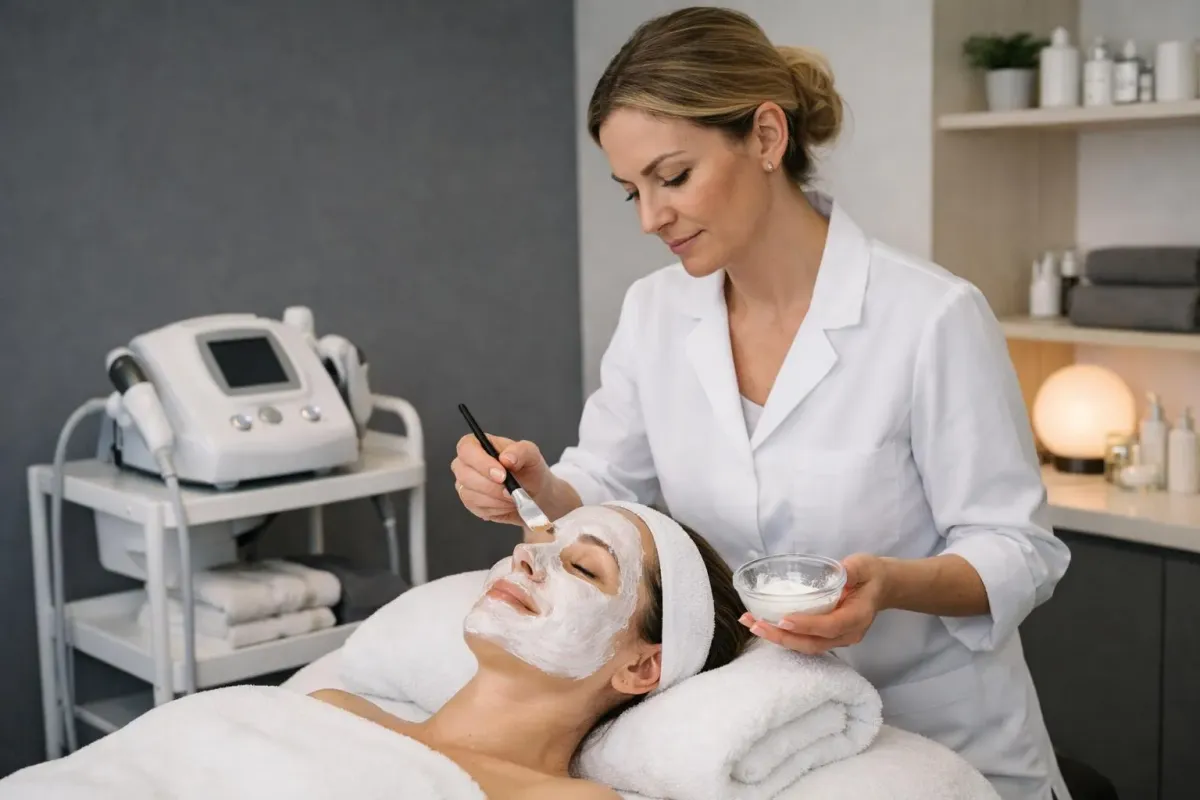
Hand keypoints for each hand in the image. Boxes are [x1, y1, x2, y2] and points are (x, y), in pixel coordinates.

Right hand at [450, 433, 551, 525]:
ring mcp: (464, 483)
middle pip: (465, 474)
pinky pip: (477, 508)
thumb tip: (506, 458)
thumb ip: (520, 451)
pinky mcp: (469, 502)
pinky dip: (496, 508)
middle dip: (491, 486)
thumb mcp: (531, 454)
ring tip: (513, 497)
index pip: (466, 449)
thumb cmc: (528, 468)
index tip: (502, 475)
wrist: (532, 492)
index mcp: (477, 444)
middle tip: (511, 492)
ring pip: (470, 494)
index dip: (481, 463)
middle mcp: (466, 463)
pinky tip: (507, 504)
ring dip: (496, 499)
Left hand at [740, 553, 887, 653]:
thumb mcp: (864, 566)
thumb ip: (852, 570)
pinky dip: (784, 635)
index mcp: (857, 617)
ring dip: (778, 638)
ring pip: (806, 646)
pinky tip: (764, 625)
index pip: (830, 626)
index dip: (807, 625)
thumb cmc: (870, 575)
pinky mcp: (827, 636)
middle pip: (813, 643)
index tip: (784, 620)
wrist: (881, 587)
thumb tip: (840, 571)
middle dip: (783, 637)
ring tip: (752, 624)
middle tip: (756, 625)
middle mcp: (847, 634)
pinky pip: (805, 641)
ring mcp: (838, 639)